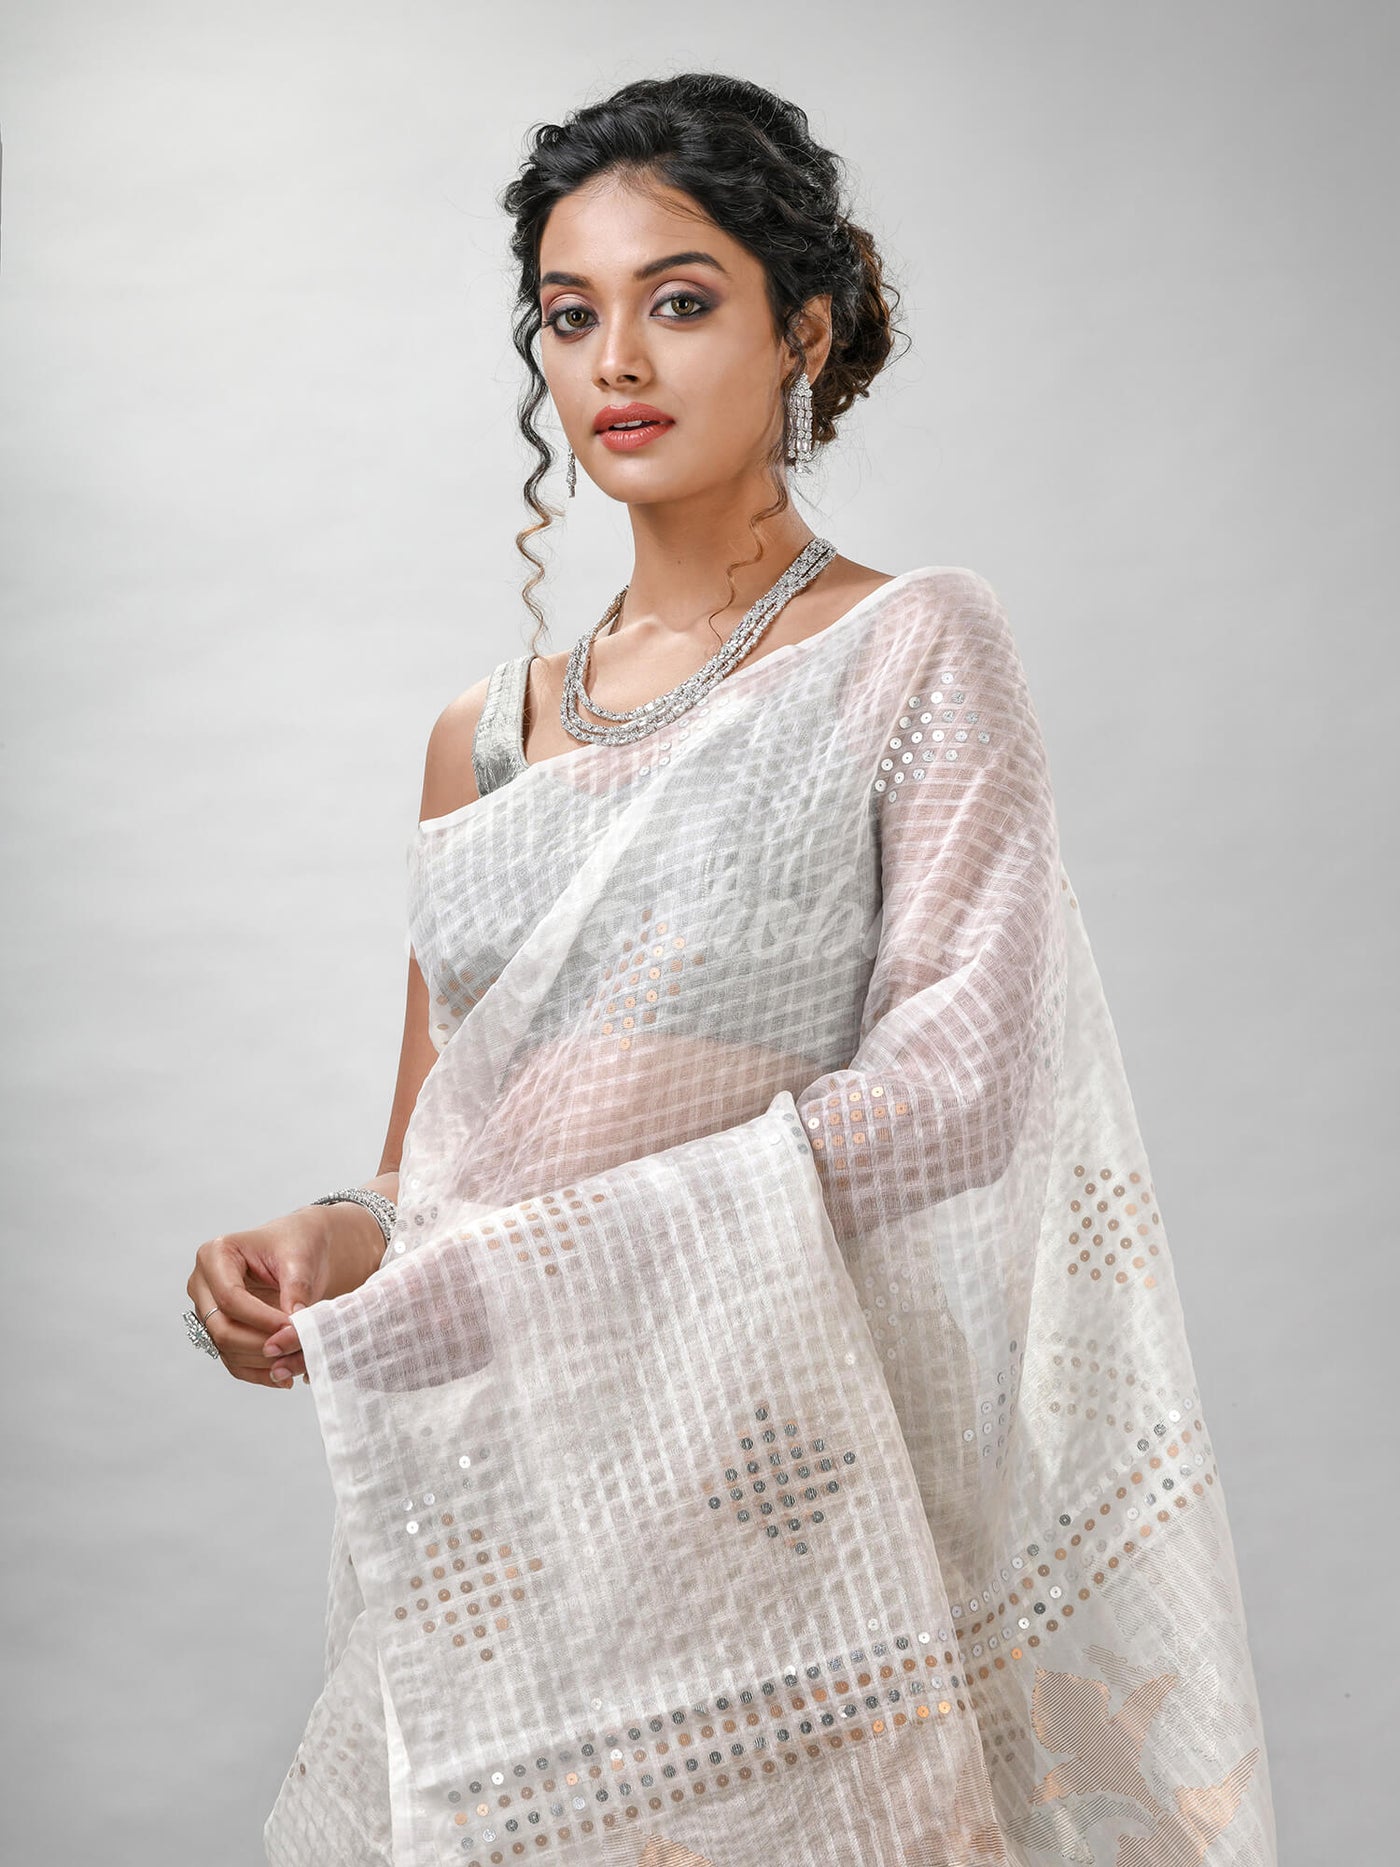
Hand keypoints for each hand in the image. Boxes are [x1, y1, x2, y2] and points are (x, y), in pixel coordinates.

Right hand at [186, 1202, 382, 1388]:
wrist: (300, 1248)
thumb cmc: (297, 1243)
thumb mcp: (300, 1258)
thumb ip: (296, 1290)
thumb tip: (293, 1329)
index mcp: (215, 1254)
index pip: (229, 1298)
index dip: (261, 1319)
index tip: (293, 1328)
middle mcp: (202, 1284)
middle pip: (220, 1327)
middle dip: (260, 1343)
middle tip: (295, 1348)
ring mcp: (207, 1310)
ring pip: (225, 1349)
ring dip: (262, 1361)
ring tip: (297, 1360)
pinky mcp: (219, 1331)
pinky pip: (232, 1361)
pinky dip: (258, 1372)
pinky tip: (285, 1375)